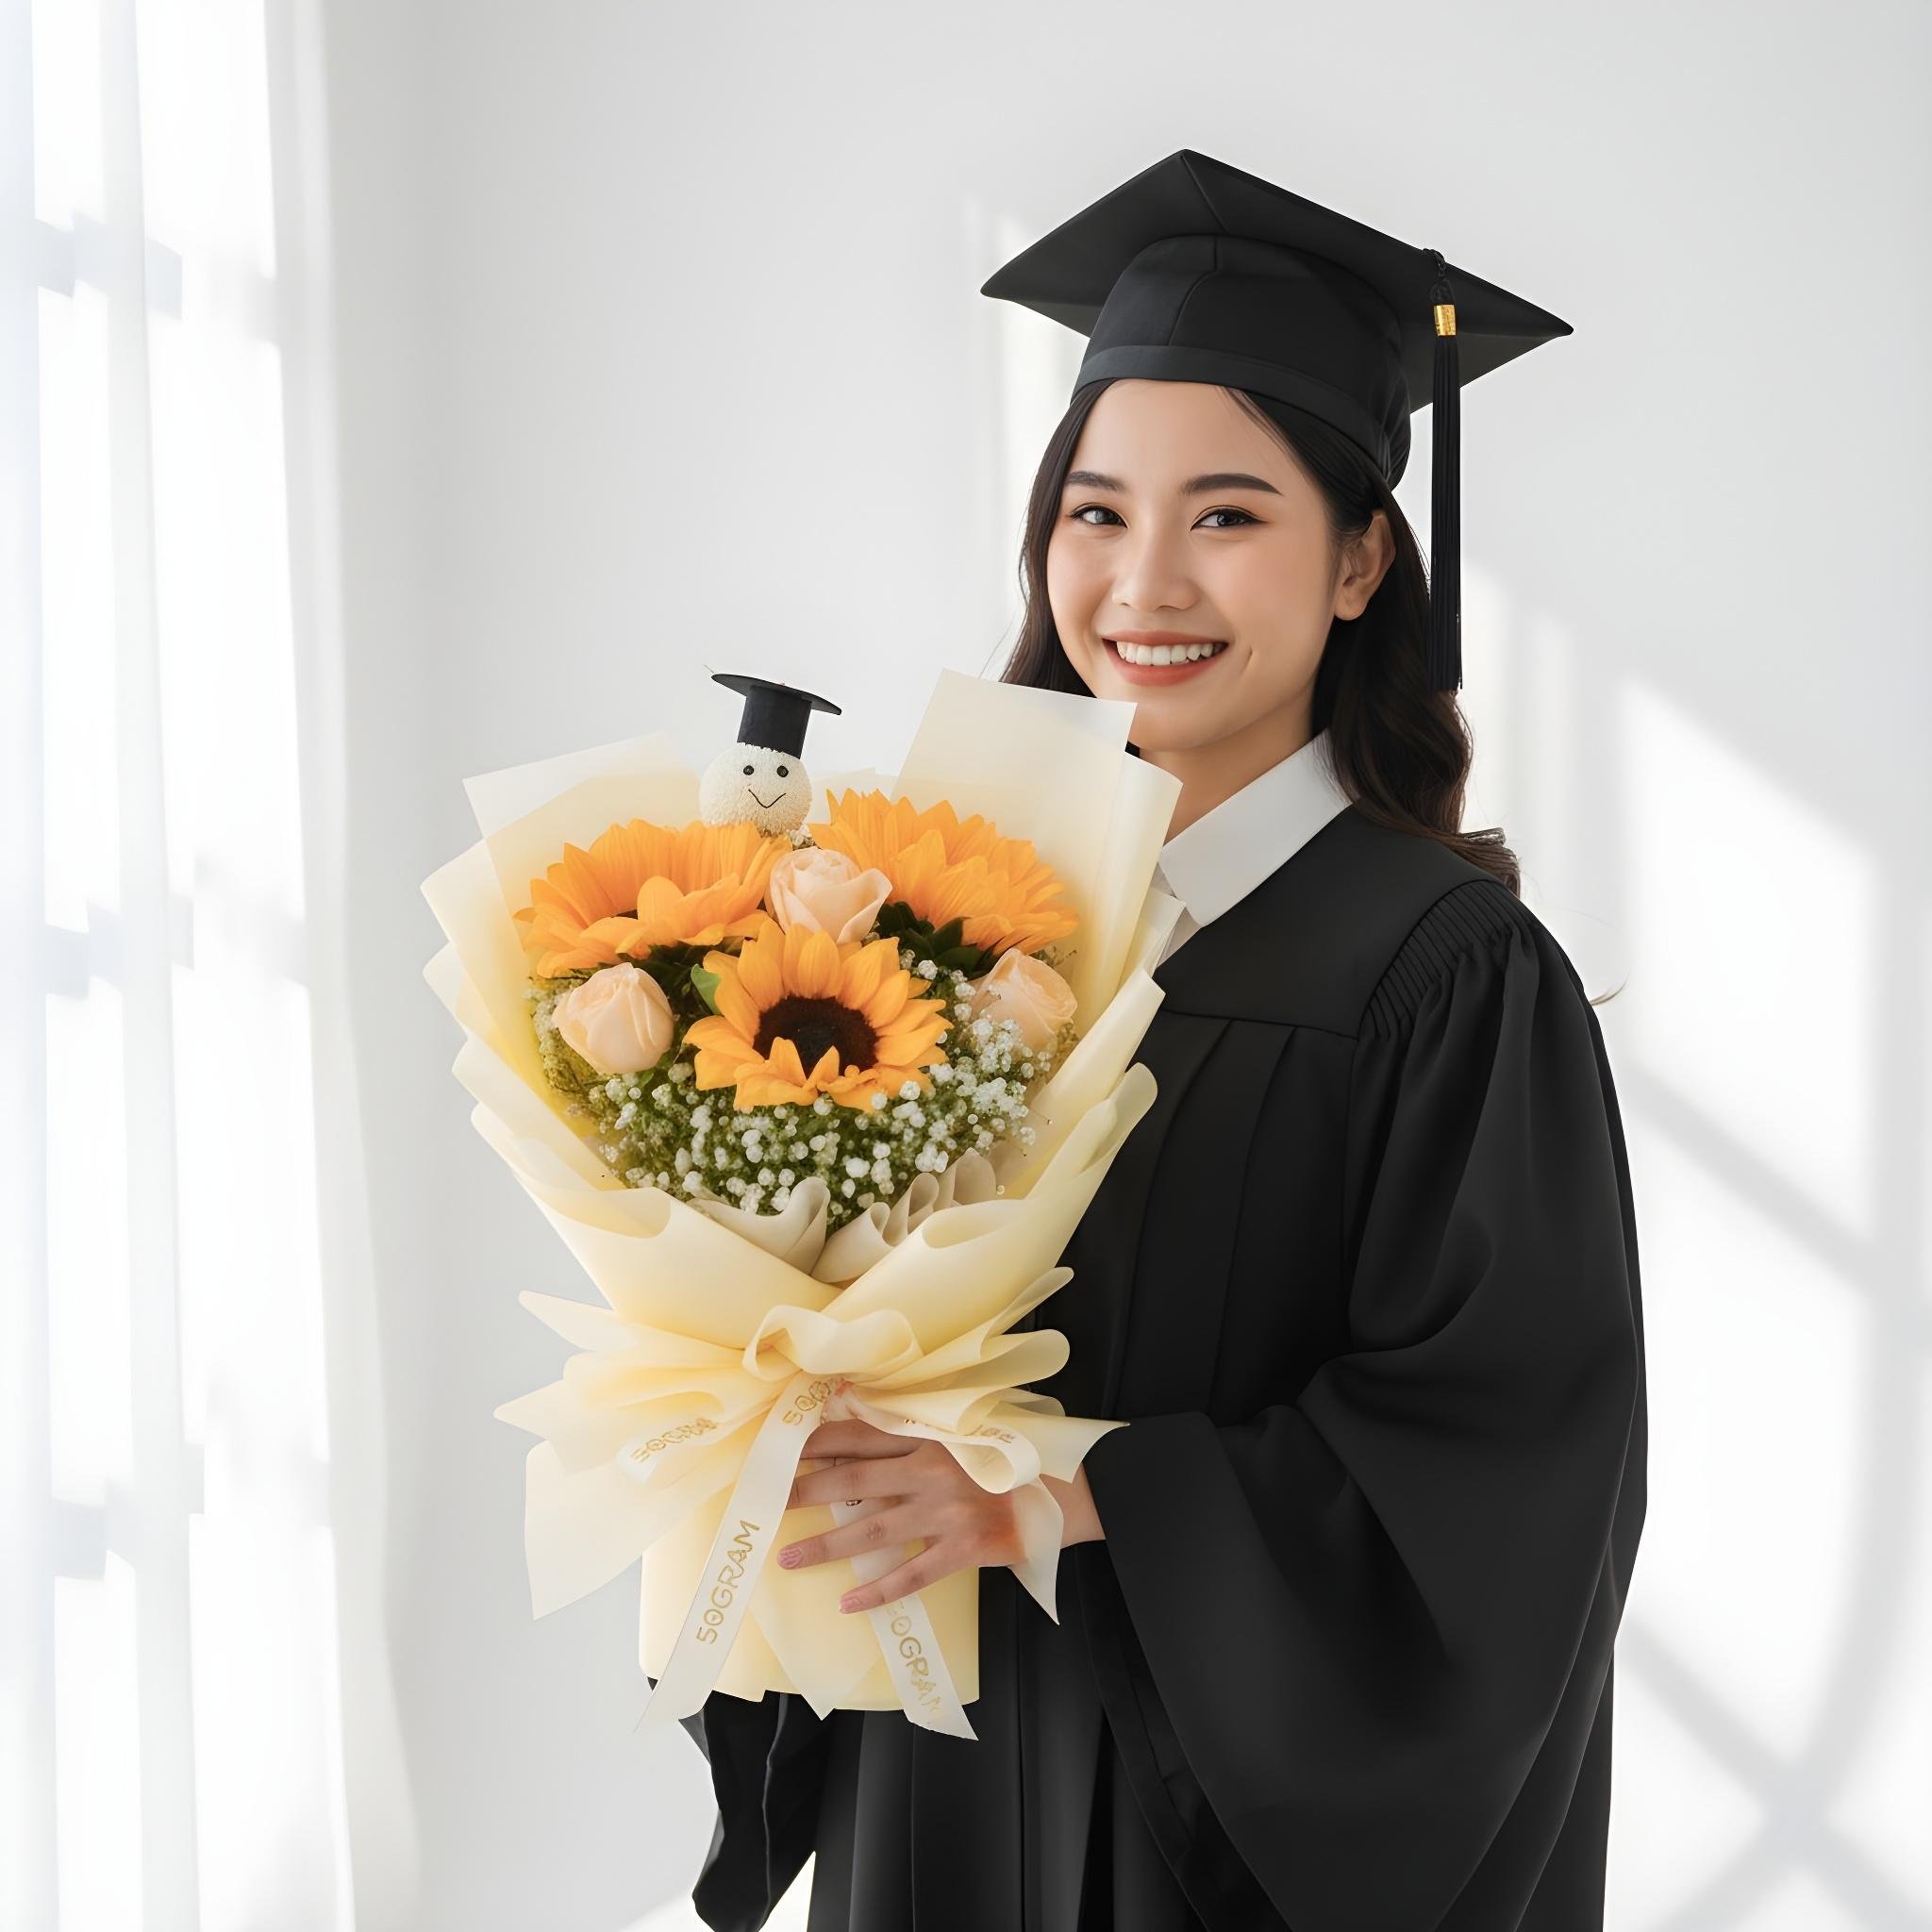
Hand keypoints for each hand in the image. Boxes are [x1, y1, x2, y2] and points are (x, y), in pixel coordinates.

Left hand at [774, 1400, 1041, 1614]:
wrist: (1062, 1490)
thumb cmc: (1007, 1457)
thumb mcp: (962, 1430)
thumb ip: (917, 1428)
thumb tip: (859, 1416)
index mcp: (928, 1436)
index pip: (859, 1436)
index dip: (817, 1444)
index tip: (781, 1452)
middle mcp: (930, 1471)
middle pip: (854, 1480)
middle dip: (806, 1490)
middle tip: (767, 1502)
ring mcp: (945, 1512)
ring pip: (872, 1530)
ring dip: (827, 1545)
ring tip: (788, 1557)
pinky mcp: (963, 1548)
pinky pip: (912, 1574)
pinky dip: (879, 1591)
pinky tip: (849, 1603)